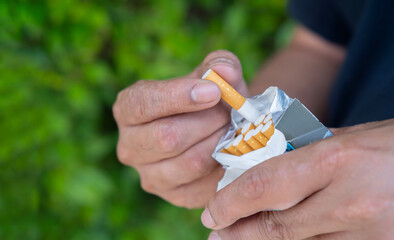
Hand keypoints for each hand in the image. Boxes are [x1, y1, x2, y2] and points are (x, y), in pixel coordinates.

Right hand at [113, 50, 248, 207]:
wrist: (214, 129)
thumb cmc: (207, 99)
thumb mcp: (212, 75)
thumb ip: (219, 65)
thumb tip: (223, 70)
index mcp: (128, 109)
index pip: (143, 104)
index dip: (179, 97)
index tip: (213, 91)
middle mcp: (130, 146)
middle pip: (167, 137)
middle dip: (208, 122)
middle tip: (231, 112)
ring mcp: (150, 176)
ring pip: (189, 162)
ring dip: (219, 143)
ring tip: (233, 129)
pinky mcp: (175, 196)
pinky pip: (205, 185)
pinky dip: (224, 165)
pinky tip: (232, 150)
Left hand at [202, 119, 393, 238]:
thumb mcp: (351, 137)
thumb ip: (308, 149)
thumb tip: (267, 157)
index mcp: (336, 160)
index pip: (264, 186)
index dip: (230, 203)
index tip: (211, 213)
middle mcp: (349, 202)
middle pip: (276, 227)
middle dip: (239, 232)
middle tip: (217, 233)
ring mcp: (369, 234)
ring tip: (242, 237)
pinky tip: (287, 239)